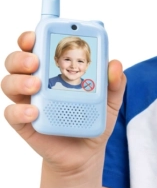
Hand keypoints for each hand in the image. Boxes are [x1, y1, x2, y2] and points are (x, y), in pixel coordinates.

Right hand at [2, 31, 125, 176]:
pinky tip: (33, 111)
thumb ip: (115, 82)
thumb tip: (115, 64)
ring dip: (19, 80)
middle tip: (36, 60)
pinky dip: (20, 110)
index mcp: (54, 67)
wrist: (86, 153)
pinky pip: (12, 113)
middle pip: (17, 60)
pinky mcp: (24, 122)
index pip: (37, 45)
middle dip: (22, 56)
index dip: (32, 36)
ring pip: (9, 82)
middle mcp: (36, 79)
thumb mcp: (111, 100)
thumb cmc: (94, 118)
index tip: (36, 34)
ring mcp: (28, 100)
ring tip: (36, 85)